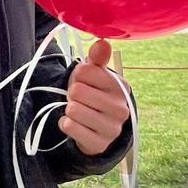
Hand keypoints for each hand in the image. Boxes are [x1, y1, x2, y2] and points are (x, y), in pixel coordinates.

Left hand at [59, 38, 131, 155]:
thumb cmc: (93, 94)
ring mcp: (112, 129)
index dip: (79, 75)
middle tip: (81, 100)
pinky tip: (76, 125)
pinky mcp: (99, 144)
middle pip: (77, 91)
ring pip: (73, 109)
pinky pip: (69, 126)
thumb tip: (103, 43)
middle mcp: (121, 109)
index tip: (86, 82)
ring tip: (80, 111)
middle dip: (73, 94)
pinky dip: (66, 124)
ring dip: (70, 109)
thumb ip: (97, 58)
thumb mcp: (94, 74)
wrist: (96, 128)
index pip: (85, 71)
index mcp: (122, 87)